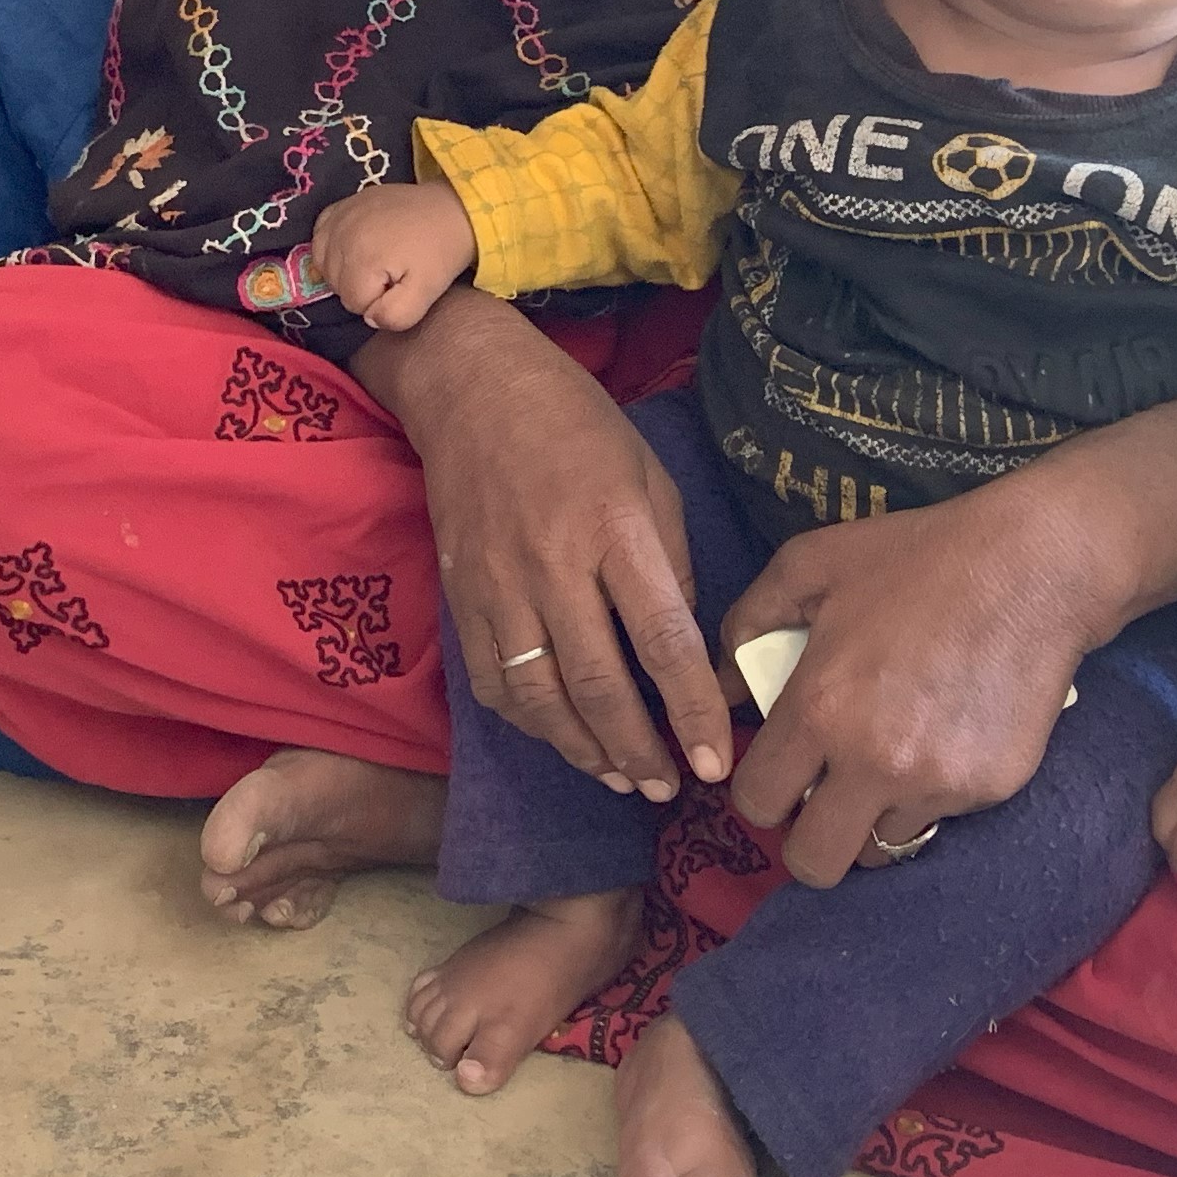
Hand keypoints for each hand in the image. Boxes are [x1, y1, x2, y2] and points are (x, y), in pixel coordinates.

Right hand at [312, 182, 477, 332]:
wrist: (450, 210)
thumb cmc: (439, 253)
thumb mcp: (426, 293)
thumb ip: (395, 316)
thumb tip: (368, 317)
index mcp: (362, 258)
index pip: (353, 303)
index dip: (377, 302)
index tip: (399, 286)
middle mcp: (343, 235)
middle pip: (337, 284)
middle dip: (362, 287)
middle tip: (391, 274)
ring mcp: (340, 217)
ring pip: (324, 263)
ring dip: (345, 270)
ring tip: (375, 264)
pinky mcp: (341, 205)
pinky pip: (320, 236)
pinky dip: (331, 247)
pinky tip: (353, 248)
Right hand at [351, 287, 731, 797]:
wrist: (470, 388)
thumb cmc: (577, 425)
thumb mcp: (650, 476)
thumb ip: (670, 563)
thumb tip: (683, 645)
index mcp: (616, 530)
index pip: (662, 641)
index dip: (690, 711)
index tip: (714, 761)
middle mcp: (554, 565)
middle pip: (598, 685)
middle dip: (638, 750)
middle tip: (667, 787)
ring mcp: (499, 586)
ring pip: (539, 698)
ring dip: (583, 751)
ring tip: (619, 777)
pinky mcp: (461, 597)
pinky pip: (493, 682)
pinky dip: (529, 722)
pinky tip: (560, 735)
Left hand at [718, 374, 1176, 886]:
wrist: (1034, 566)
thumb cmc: (915, 557)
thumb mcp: (810, 564)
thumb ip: (747, 623)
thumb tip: (722, 685)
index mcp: (819, 709)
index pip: (757, 803)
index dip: (759, 794)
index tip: (778, 775)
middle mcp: (874, 761)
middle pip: (813, 863)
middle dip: (806, 842)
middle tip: (821, 801)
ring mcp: (937, 782)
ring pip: (882, 845)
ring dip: (873, 817)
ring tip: (888, 764)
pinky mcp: (991, 789)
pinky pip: (942, 818)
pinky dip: (931, 795)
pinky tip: (942, 739)